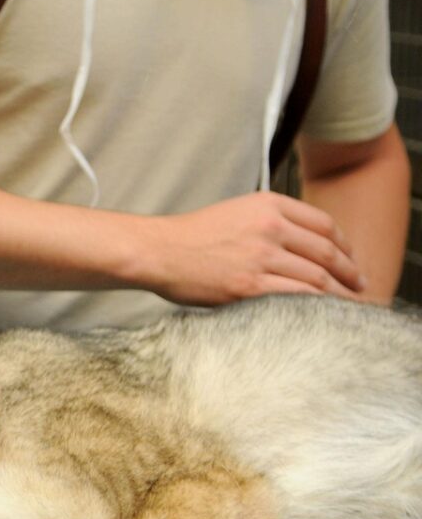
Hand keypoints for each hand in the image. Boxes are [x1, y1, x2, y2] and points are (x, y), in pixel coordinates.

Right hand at [141, 191, 364, 304]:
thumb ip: (269, 221)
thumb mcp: (235, 212)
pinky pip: (297, 297)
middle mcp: (270, 227)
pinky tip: (324, 313)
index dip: (345, 245)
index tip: (351, 259)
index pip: (323, 224)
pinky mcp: (250, 286)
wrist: (158, 251)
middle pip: (327, 252)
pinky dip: (317, 306)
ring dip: (339, 293)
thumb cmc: (191, 236)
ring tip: (349, 304)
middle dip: (350, 272)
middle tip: (360, 285)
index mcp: (268, 205)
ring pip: (317, 277)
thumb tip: (300, 244)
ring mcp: (261, 257)